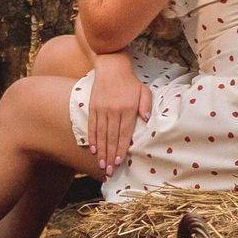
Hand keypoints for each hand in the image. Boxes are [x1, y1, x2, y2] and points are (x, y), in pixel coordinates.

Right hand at [87, 52, 152, 176]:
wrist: (111, 67)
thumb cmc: (130, 82)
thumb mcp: (143, 91)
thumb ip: (145, 105)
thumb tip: (145, 120)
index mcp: (127, 108)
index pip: (124, 133)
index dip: (121, 148)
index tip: (119, 161)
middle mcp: (113, 110)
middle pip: (112, 137)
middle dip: (110, 155)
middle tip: (109, 170)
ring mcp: (102, 109)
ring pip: (101, 134)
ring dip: (101, 150)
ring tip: (101, 164)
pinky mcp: (93, 107)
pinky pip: (92, 126)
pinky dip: (92, 138)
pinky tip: (93, 149)